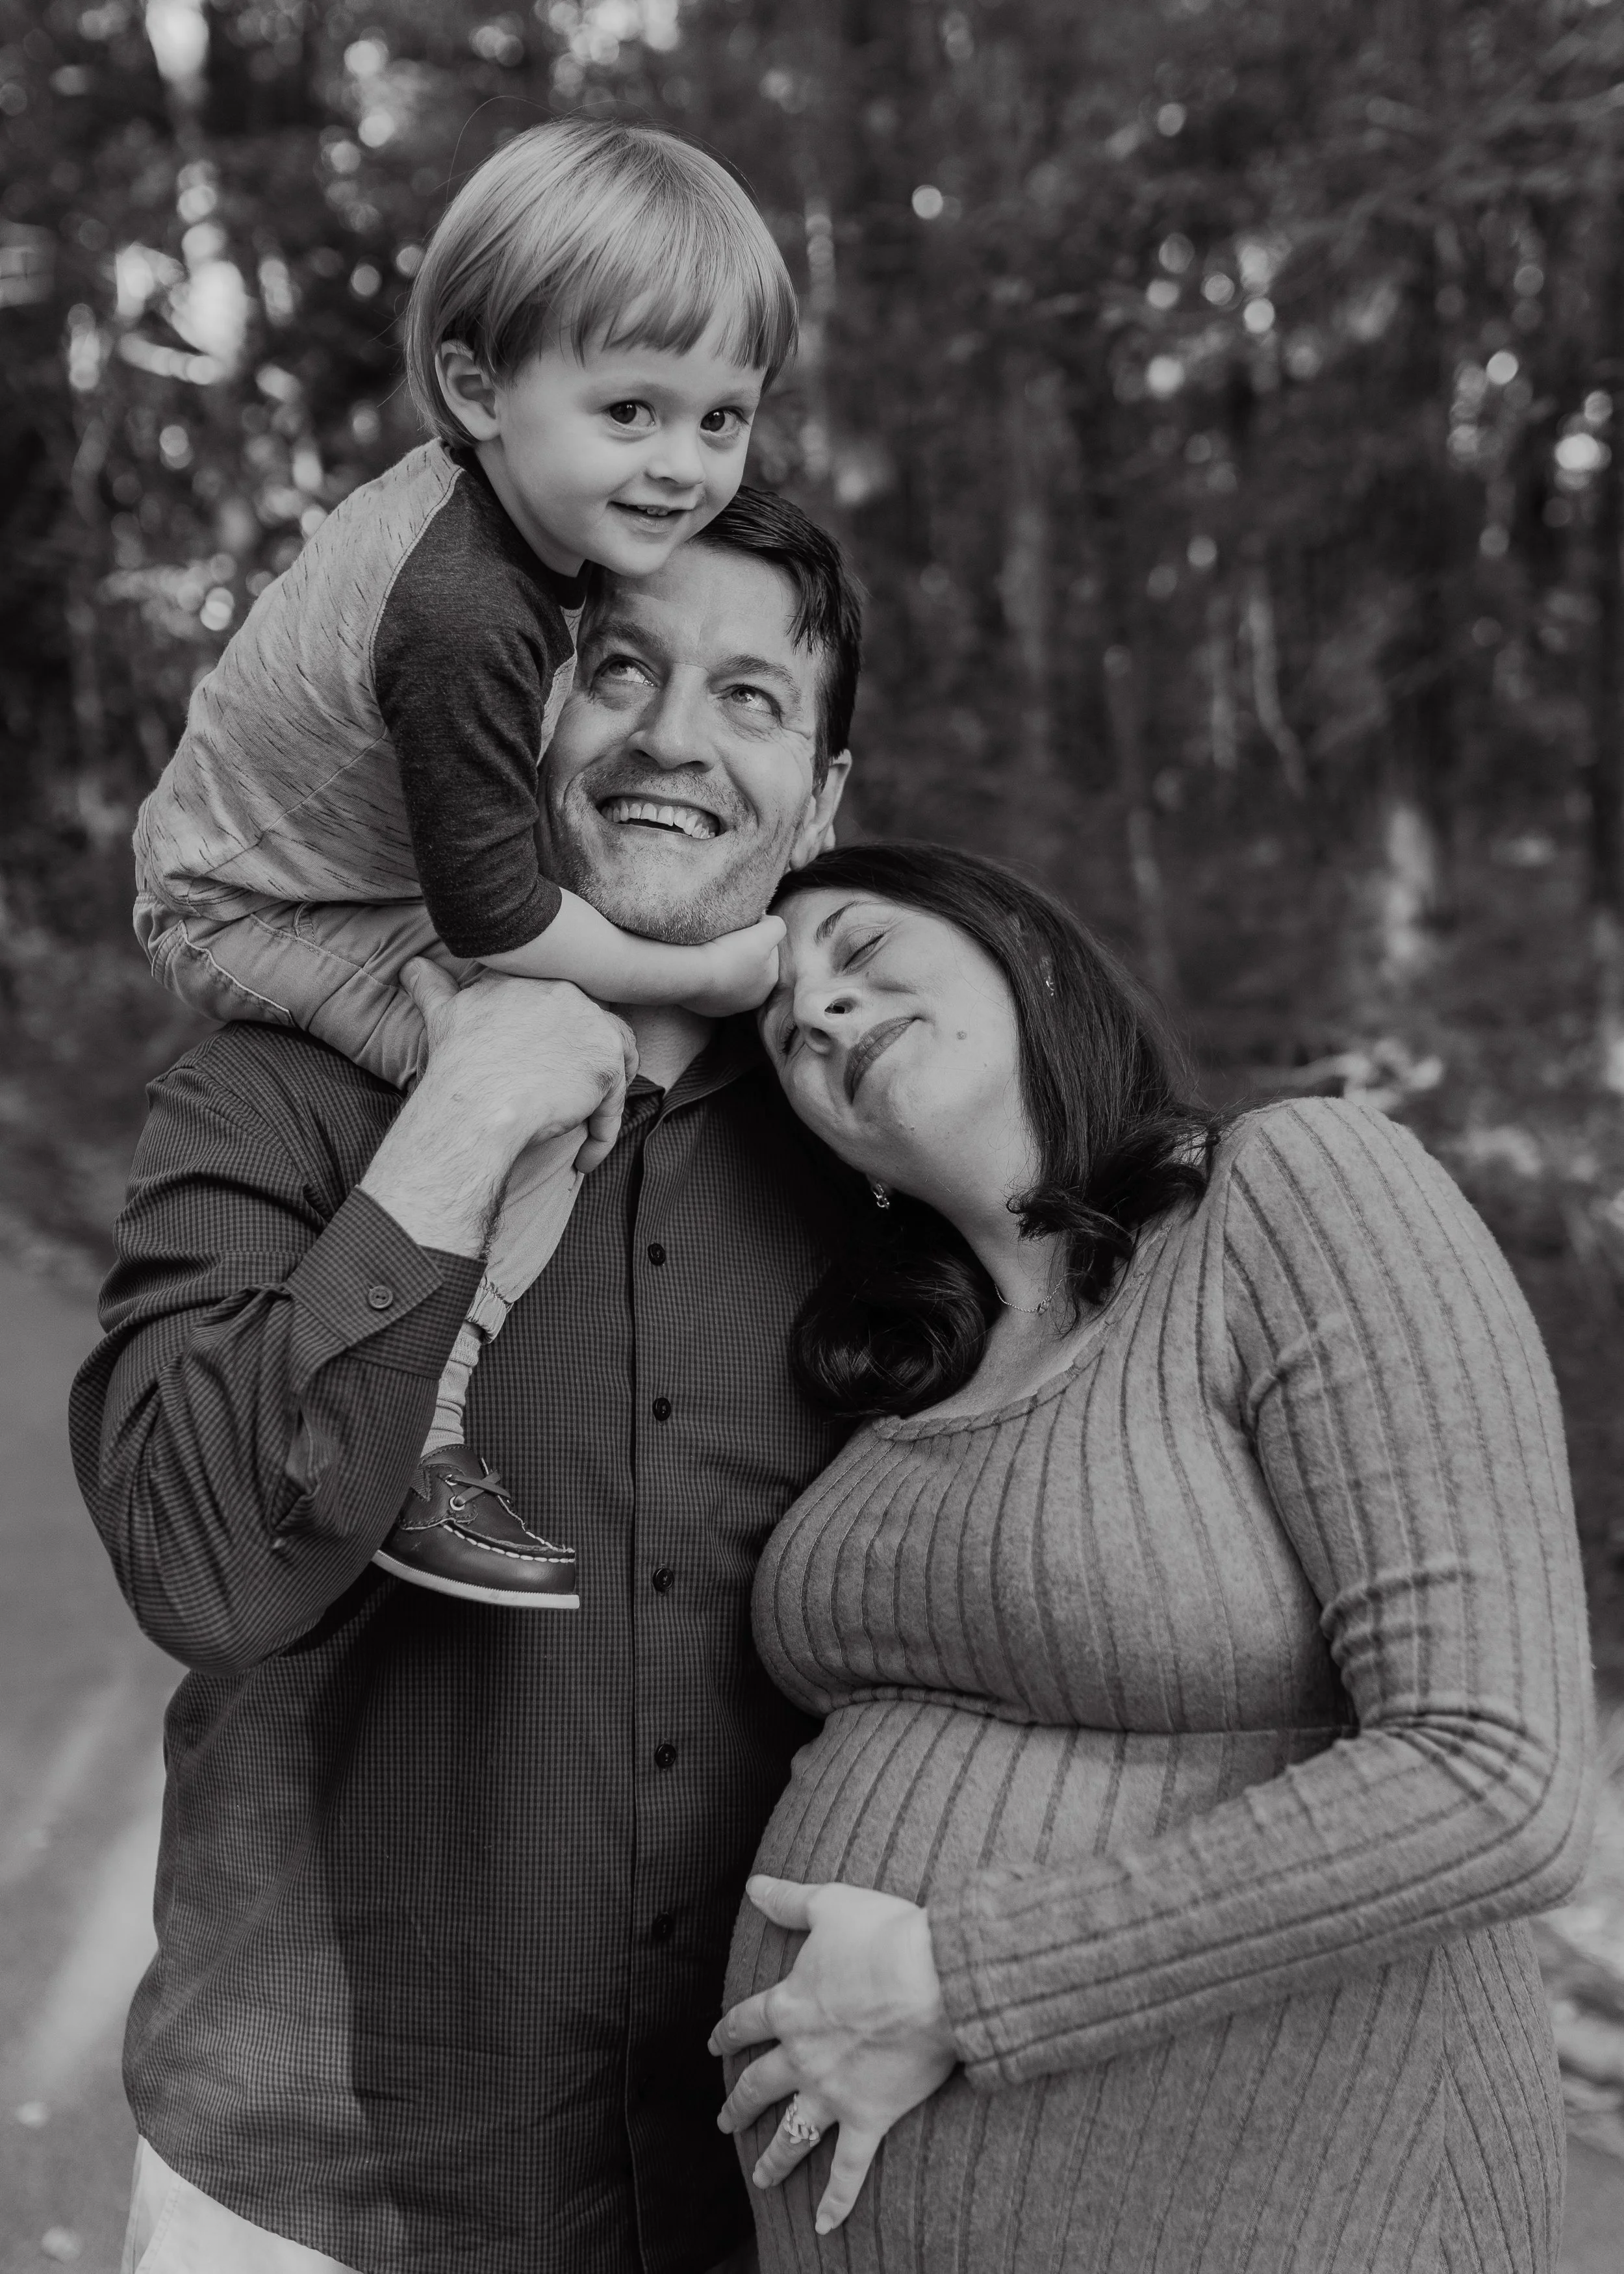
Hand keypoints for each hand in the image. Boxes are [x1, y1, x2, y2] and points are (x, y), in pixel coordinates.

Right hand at [360, 961, 636, 1256]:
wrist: (476, 1103)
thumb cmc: (460, 1063)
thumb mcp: (444, 1015)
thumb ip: (433, 987)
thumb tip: (410, 967)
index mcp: (537, 979)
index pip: (568, 1003)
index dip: (566, 1035)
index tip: (552, 1065)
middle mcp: (571, 995)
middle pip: (599, 1027)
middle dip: (595, 1062)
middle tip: (577, 1096)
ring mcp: (593, 1029)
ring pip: (617, 1063)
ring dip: (607, 1098)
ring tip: (589, 1127)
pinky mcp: (606, 1068)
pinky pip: (613, 1105)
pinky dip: (602, 1136)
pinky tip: (582, 1159)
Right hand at [679, 914, 785, 1018]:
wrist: (692, 974)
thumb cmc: (728, 954)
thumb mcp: (763, 935)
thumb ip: (776, 927)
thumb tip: (768, 923)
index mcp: (769, 981)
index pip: (769, 951)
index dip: (757, 936)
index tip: (742, 929)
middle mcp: (753, 998)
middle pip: (750, 966)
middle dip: (742, 953)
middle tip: (728, 939)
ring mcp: (728, 1005)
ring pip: (731, 977)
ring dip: (725, 965)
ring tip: (714, 952)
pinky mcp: (706, 1007)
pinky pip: (711, 986)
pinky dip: (709, 977)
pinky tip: (703, 967)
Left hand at [708, 1875, 956, 2236]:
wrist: (932, 1977)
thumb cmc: (884, 1934)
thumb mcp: (829, 1903)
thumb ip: (788, 1899)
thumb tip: (754, 1884)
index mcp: (789, 2005)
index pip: (745, 2022)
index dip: (727, 2032)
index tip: (713, 2044)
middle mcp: (801, 2055)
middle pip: (759, 2084)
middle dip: (739, 2102)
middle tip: (725, 2119)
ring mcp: (833, 2091)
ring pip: (793, 2132)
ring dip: (773, 2157)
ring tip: (760, 2176)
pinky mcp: (870, 2117)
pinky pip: (848, 2169)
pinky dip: (836, 2200)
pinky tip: (824, 2226)